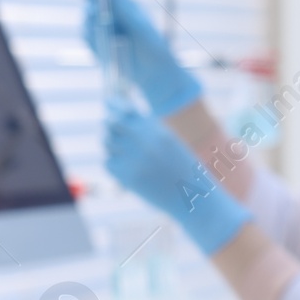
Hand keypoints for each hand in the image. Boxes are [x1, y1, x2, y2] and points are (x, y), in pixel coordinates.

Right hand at [83, 0, 201, 115]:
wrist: (155, 74)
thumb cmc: (153, 48)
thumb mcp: (140, 27)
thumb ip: (123, 11)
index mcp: (127, 7)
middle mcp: (115, 17)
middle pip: (93, 7)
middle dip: (92, 13)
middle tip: (97, 18)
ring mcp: (106, 31)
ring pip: (87, 25)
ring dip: (91, 30)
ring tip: (107, 39)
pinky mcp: (100, 46)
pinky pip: (88, 40)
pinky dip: (92, 43)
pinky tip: (103, 50)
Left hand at [104, 101, 247, 254]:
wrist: (193, 196)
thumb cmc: (182, 169)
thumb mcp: (170, 143)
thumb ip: (149, 130)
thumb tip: (121, 119)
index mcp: (158, 130)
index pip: (127, 110)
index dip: (116, 105)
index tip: (110, 103)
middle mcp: (144, 141)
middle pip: (111, 123)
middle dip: (108, 124)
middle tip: (109, 128)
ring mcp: (134, 159)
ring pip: (107, 143)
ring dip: (111, 145)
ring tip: (125, 153)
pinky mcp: (127, 176)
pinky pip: (108, 163)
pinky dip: (113, 163)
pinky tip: (126, 168)